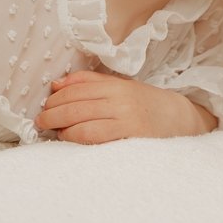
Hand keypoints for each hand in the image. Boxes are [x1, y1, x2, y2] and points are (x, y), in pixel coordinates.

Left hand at [35, 70, 216, 143]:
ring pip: (80, 122)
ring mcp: (125, 119)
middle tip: (41, 120)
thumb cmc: (146, 105)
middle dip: (52, 113)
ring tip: (52, 130)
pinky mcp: (128, 138)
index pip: (78, 87)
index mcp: (117, 85)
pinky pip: (93, 138)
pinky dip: (75, 138)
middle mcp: (121, 100)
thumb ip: (90, 83)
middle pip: (75, 104)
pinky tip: (69, 139)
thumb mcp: (122, 87)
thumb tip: (56, 84)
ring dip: (60, 127)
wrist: (181, 121)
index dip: (56, 96)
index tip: (46, 105)